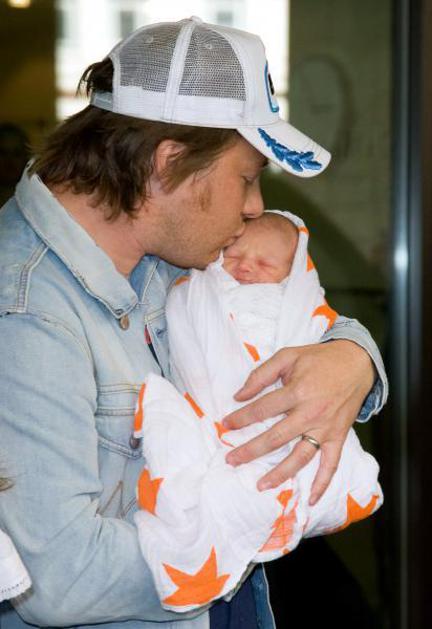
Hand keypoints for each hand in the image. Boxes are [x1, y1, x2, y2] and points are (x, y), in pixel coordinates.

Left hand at [223, 340, 374, 504]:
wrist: (356, 362)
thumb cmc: (318, 359)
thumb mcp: (287, 356)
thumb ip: (261, 374)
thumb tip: (239, 395)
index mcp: (297, 391)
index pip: (262, 409)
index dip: (241, 418)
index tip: (226, 425)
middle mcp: (311, 413)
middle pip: (275, 438)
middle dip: (250, 450)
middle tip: (231, 460)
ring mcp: (326, 428)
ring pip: (300, 457)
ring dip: (279, 473)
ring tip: (261, 485)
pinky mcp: (338, 436)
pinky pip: (331, 464)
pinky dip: (322, 483)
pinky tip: (311, 499)